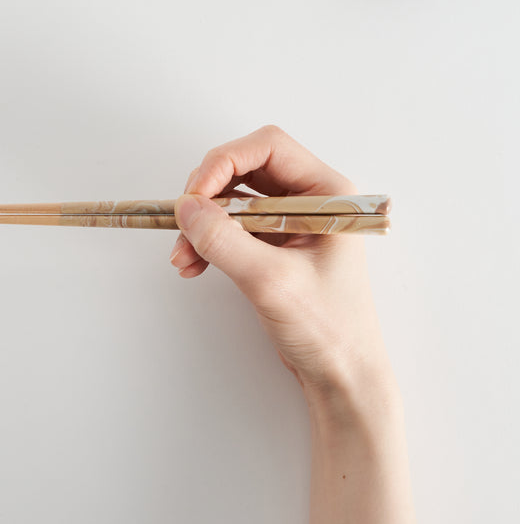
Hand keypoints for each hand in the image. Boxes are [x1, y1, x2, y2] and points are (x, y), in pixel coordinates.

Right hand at [169, 126, 395, 405]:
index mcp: (326, 194)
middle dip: (208, 193)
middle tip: (184, 221)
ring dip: (202, 222)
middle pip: (244, 169)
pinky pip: (231, 227)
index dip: (225, 161)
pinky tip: (192, 264)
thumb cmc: (328, 328)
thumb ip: (225, 241)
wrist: (340, 375)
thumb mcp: (271, 281)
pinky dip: (207, 241)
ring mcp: (289, 222)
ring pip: (232, 199)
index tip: (195, 194)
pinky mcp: (272, 245)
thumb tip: (186, 207)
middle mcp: (308, 200)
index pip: (268, 148)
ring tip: (183, 256)